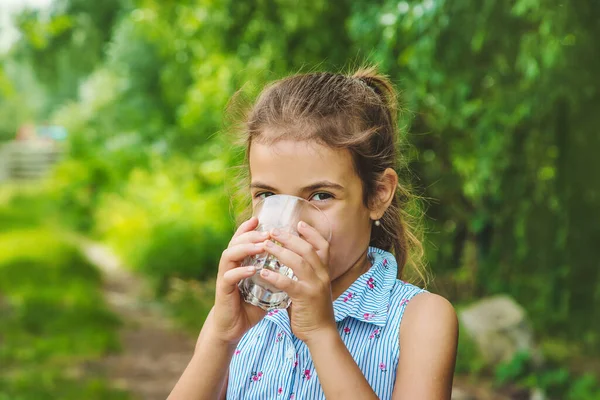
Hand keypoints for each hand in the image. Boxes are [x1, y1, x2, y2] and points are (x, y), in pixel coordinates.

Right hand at [210, 217, 267, 343]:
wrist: (233, 327)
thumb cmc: (250, 304)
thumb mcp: (266, 286)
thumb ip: (276, 273)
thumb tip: (298, 264)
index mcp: (240, 261)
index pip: (242, 239)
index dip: (249, 227)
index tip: (260, 219)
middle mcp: (230, 265)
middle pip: (235, 241)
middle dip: (251, 234)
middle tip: (267, 232)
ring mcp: (225, 276)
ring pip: (229, 254)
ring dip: (246, 248)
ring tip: (261, 246)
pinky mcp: (223, 290)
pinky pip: (229, 277)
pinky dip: (240, 271)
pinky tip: (253, 270)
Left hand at [259, 221, 336, 343]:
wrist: (320, 333)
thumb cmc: (312, 310)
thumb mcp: (311, 286)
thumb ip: (303, 274)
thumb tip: (288, 259)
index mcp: (324, 271)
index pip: (323, 245)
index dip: (312, 233)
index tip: (299, 222)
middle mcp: (323, 275)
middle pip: (307, 249)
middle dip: (289, 237)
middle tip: (273, 230)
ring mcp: (315, 286)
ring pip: (298, 262)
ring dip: (280, 251)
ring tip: (266, 245)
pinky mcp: (306, 298)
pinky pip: (289, 283)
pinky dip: (275, 276)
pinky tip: (263, 272)